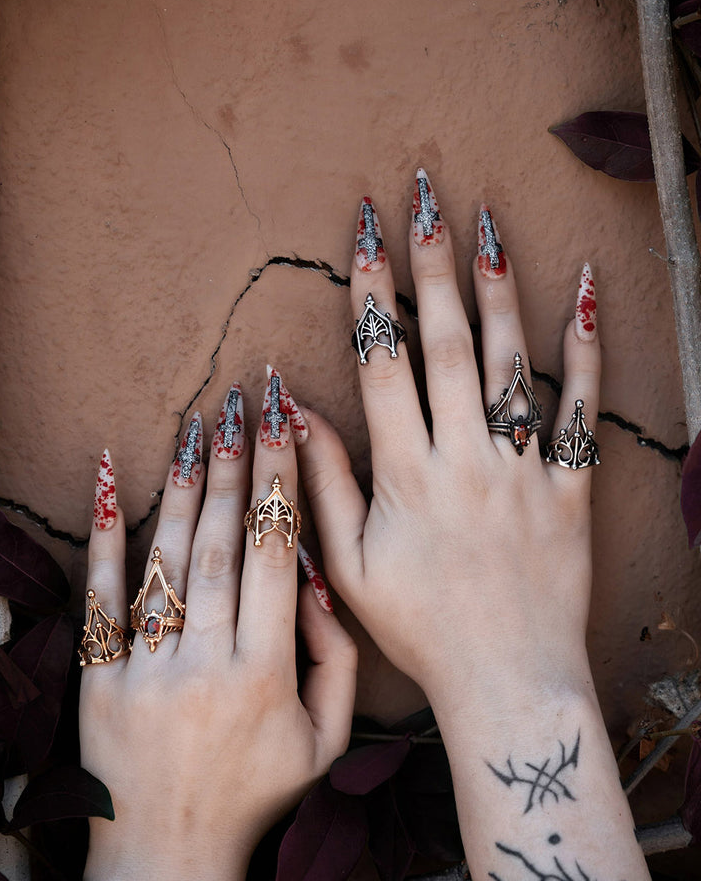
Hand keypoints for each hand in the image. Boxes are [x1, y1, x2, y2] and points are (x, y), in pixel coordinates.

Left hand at [65, 376, 356, 880]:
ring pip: (169, 558)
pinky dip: (107, 535)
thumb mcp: (325, 742)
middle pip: (224, 542)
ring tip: (198, 424)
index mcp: (267, 672)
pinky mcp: (99, 679)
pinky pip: (102, 597)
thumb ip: (337, 661)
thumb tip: (322, 583)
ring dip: (186, 484)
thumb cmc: (255, 795)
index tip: (286, 425)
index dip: (282, 482)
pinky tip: (113, 478)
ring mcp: (146, 670)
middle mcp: (206, 662)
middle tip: (243, 401)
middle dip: (237, 464)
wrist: (168, 854)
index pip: (279, 554)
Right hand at [298, 176, 600, 713]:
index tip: (365, 236)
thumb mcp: (350, 568)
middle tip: (427, 199)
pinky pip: (581, 412)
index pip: (384, 365)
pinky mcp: (570, 488)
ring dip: (498, 290)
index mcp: (406, 475)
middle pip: (449, 345)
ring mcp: (522, 470)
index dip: (372, 295)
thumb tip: (296, 411)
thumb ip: (323, 485)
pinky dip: (585, 353)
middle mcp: (465, 459)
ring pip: (511, 364)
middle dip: (433, 267)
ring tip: (488, 227)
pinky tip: (584, 296)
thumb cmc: (421, 630)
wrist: (507, 680)